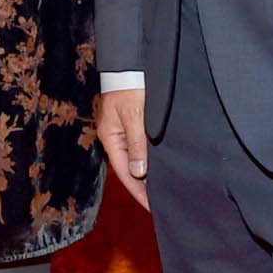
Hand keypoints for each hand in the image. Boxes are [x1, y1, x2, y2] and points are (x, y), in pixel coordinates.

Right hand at [96, 87, 151, 210]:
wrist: (128, 66)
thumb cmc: (130, 88)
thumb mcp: (135, 117)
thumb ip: (137, 145)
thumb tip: (138, 173)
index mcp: (111, 137)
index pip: (124, 172)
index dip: (138, 191)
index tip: (151, 206)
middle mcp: (115, 137)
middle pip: (129, 168)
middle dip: (143, 187)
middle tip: (160, 203)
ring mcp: (122, 131)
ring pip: (135, 159)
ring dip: (147, 175)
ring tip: (161, 191)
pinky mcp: (131, 124)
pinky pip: (140, 148)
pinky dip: (148, 161)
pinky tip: (158, 169)